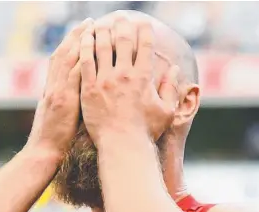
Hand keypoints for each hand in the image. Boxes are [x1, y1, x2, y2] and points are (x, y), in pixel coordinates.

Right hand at [26, 18, 93, 157]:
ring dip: (79, 41)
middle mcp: (52, 88)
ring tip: (91, 27)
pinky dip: (81, 59)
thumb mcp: (56, 119)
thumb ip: (64, 104)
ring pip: (66, 60)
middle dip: (75, 36)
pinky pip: (73, 75)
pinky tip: (91, 48)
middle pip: (62, 54)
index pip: (59, 62)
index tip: (80, 33)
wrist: (44, 153)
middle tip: (87, 22)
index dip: (69, 46)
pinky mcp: (63, 100)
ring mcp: (56, 92)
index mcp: (50, 91)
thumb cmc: (54, 142)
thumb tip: (76, 97)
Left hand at [79, 17, 178, 145]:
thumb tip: (174, 69)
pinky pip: (85, 62)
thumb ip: (171, 88)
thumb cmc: (145, 132)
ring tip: (100, 24)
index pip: (145, 46)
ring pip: (101, 47)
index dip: (144, 31)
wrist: (122, 146)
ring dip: (101, 32)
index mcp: (143, 78)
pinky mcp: (88, 89)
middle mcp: (124, 75)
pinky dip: (85, 47)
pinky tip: (84, 38)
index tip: (143, 23)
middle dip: (122, 25)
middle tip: (120, 17)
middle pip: (122, 41)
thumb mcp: (166, 111)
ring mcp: (104, 81)